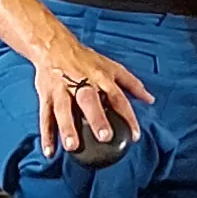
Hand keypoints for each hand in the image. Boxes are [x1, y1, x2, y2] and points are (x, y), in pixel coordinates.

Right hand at [30, 30, 157, 156]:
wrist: (53, 46)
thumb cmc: (86, 60)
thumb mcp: (112, 67)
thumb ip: (132, 84)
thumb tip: (150, 99)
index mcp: (100, 77)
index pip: (117, 97)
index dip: (127, 116)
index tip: (134, 135)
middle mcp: (81, 83)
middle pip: (89, 100)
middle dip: (96, 118)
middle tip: (104, 137)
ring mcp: (61, 90)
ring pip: (63, 110)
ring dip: (67, 128)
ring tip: (72, 147)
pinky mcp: (46, 96)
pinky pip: (45, 117)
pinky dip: (46, 134)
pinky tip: (50, 151)